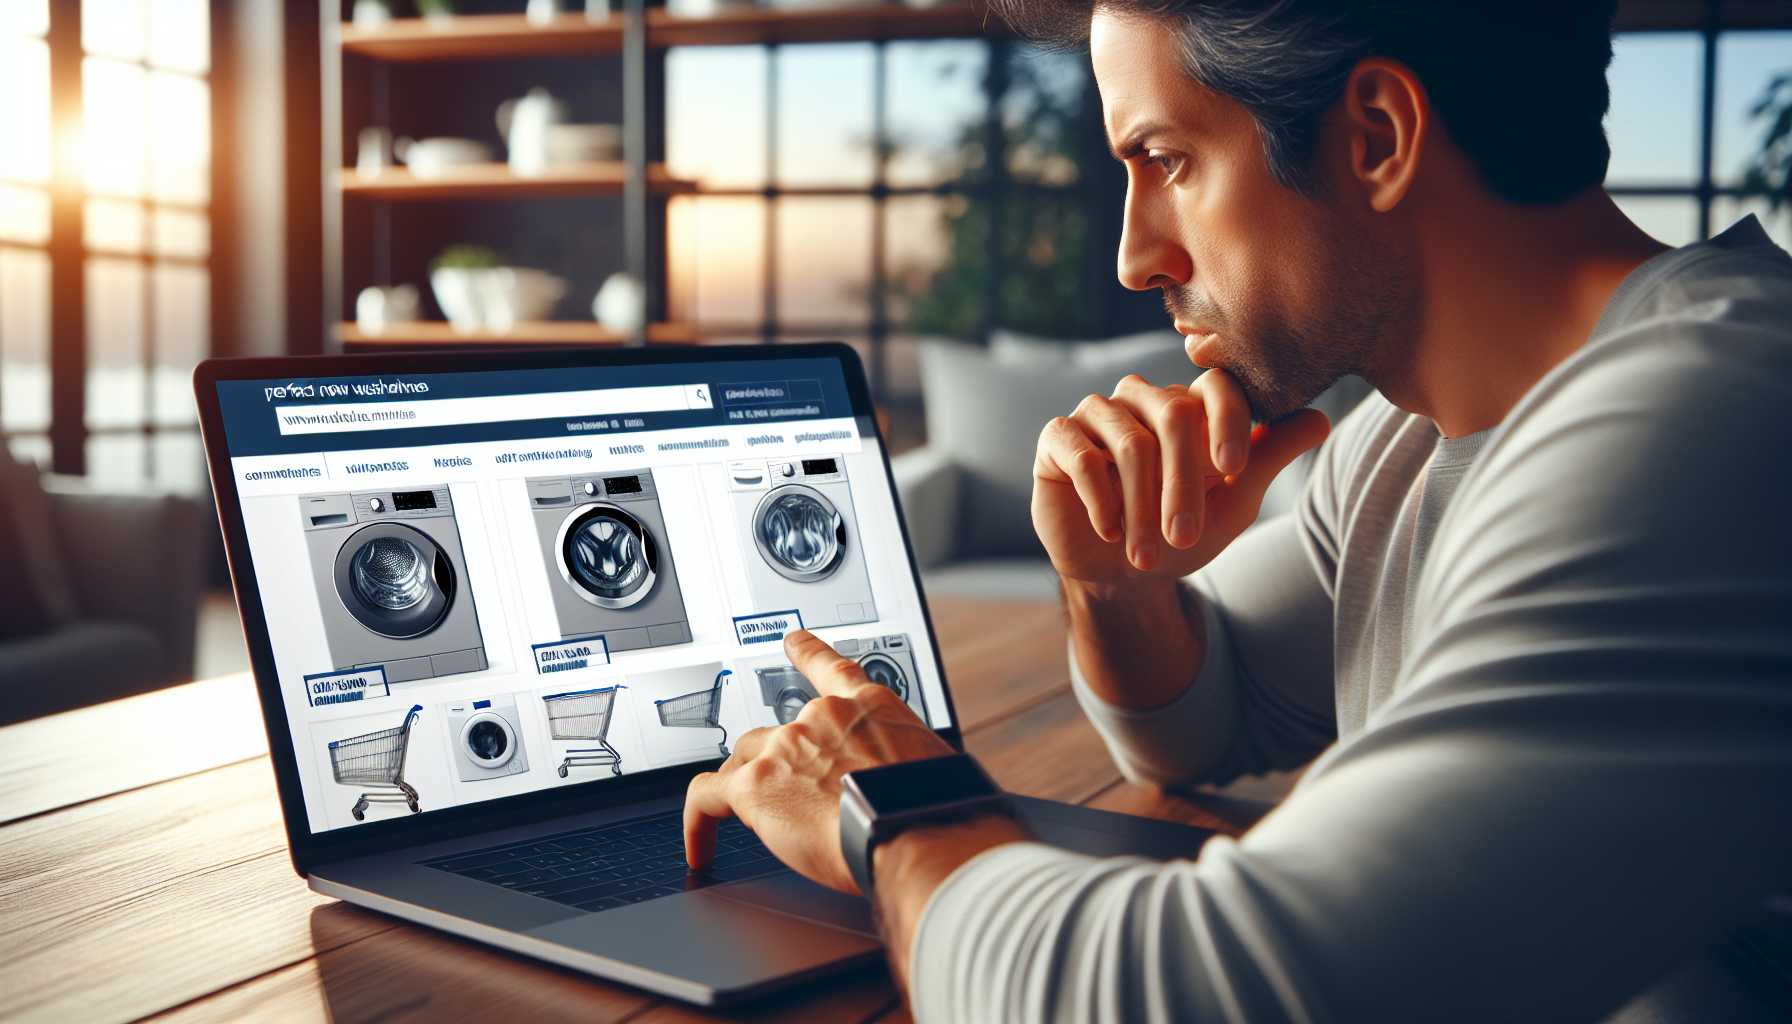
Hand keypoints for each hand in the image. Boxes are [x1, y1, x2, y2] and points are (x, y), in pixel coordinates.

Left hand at [683, 630, 953, 893]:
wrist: (910, 829)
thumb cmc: (931, 810)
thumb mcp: (930, 771)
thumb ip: (902, 769)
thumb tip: (900, 796)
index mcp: (870, 708)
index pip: (830, 669)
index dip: (807, 653)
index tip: (793, 641)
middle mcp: (822, 717)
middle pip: (779, 731)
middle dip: (782, 762)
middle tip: (796, 799)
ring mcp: (785, 746)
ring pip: (746, 760)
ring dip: (750, 788)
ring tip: (758, 824)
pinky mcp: (755, 784)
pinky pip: (707, 797)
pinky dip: (698, 824)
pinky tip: (701, 847)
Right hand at [1032, 368, 1330, 583]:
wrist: (1120, 576)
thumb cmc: (1178, 533)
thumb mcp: (1232, 503)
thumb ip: (1268, 457)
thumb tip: (1321, 419)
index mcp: (1190, 406)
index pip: (1216, 384)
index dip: (1229, 419)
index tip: (1234, 470)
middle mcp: (1144, 399)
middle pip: (1174, 412)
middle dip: (1183, 483)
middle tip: (1185, 538)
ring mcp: (1098, 414)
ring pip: (1129, 439)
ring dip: (1141, 505)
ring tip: (1144, 553)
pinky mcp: (1057, 438)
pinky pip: (1080, 453)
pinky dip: (1099, 497)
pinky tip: (1109, 530)